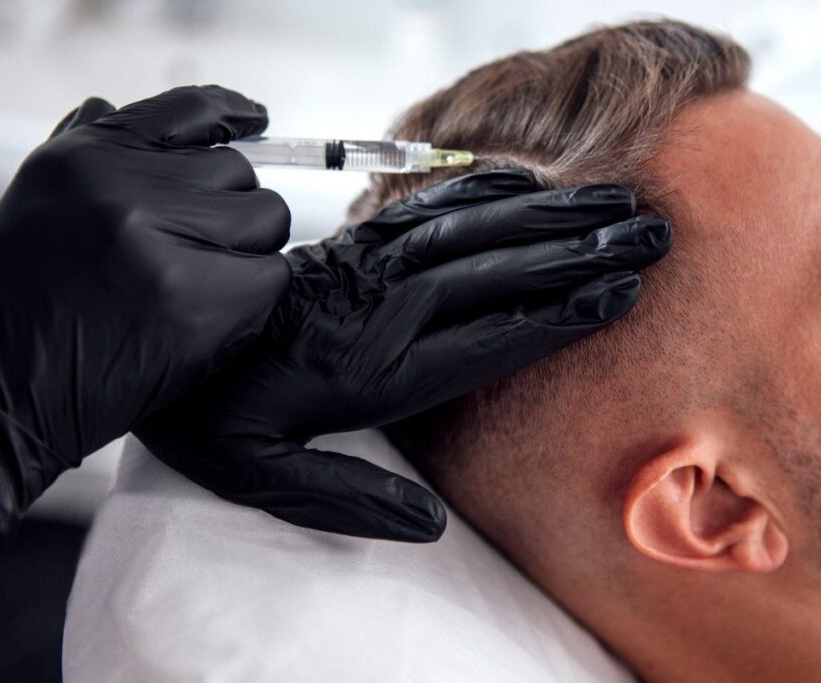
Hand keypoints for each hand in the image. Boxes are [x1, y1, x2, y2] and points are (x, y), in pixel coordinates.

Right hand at [0, 86, 290, 538]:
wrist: (1, 388)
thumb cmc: (24, 298)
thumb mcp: (46, 198)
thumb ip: (98, 153)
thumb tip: (142, 115)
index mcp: (87, 160)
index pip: (187, 110)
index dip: (231, 112)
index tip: (257, 118)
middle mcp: (126, 192)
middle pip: (238, 172)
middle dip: (227, 208)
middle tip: (197, 249)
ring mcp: (167, 248)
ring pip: (266, 218)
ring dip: (248, 249)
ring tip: (203, 282)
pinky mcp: (204, 306)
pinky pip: (272, 276)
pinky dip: (254, 295)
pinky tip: (211, 314)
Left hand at [135, 169, 671, 541]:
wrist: (169, 344)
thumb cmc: (223, 417)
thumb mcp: (264, 478)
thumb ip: (347, 499)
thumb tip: (429, 525)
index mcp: (378, 371)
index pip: (489, 337)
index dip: (559, 314)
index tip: (620, 293)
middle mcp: (385, 309)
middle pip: (500, 273)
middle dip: (581, 251)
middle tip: (651, 234)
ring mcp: (372, 267)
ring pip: (476, 232)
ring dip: (551, 213)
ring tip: (616, 201)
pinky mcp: (358, 243)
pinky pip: (431, 209)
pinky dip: (486, 192)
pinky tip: (530, 183)